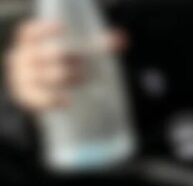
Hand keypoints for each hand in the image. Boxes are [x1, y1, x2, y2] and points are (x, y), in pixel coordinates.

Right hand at [4, 20, 125, 111]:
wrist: (47, 93)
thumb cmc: (64, 67)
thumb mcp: (79, 55)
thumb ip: (98, 46)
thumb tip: (121, 40)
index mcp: (30, 43)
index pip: (30, 33)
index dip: (43, 30)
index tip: (63, 29)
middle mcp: (22, 58)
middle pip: (45, 55)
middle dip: (67, 59)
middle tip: (84, 66)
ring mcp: (21, 77)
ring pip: (44, 76)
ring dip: (65, 78)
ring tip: (80, 79)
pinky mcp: (25, 96)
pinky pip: (37, 97)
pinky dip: (52, 99)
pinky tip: (67, 101)